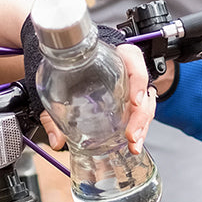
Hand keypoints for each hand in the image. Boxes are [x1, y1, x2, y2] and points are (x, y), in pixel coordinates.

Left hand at [20, 17, 153, 154]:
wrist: (86, 57)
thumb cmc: (85, 63)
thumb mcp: (70, 75)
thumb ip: (58, 104)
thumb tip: (55, 139)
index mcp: (120, 57)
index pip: (135, 62)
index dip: (138, 82)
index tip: (135, 101)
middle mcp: (131, 72)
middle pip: (144, 92)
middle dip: (140, 117)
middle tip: (131, 135)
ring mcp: (135, 88)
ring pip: (146, 107)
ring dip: (141, 128)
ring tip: (133, 145)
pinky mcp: (133, 102)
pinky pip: (142, 116)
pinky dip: (139, 131)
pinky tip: (133, 144)